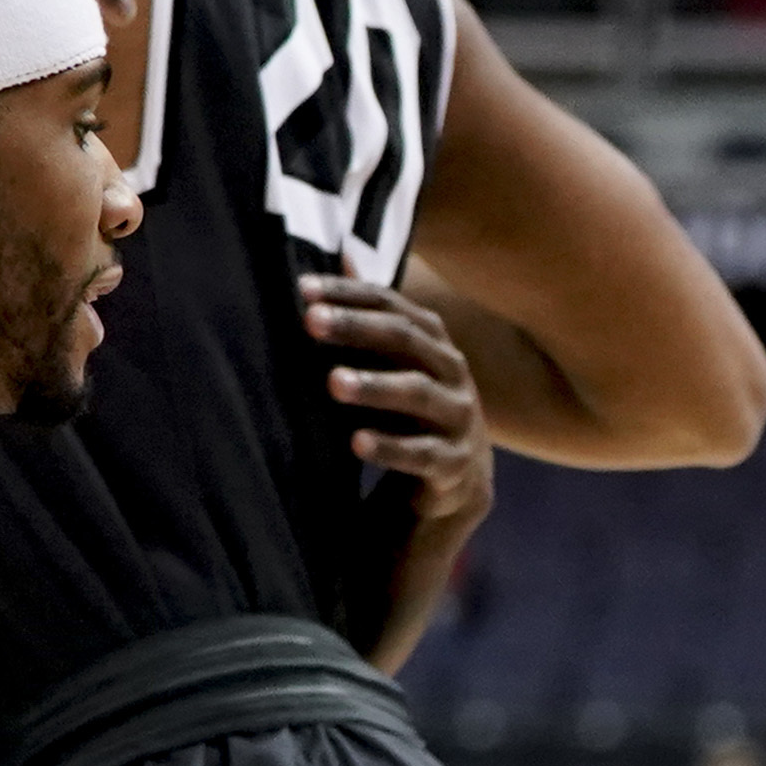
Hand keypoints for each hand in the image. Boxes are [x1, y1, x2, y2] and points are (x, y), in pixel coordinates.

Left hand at [308, 275, 495, 666]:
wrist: (437, 512)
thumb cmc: (399, 430)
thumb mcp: (383, 373)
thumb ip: (367, 323)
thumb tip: (342, 253)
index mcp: (438, 352)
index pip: (399, 309)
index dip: (354, 296)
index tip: (300, 291)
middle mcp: (458, 383)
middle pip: (415, 344)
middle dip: (360, 329)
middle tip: (308, 322)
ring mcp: (464, 430)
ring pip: (426, 398)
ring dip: (377, 387)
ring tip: (331, 383)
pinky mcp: (459, 478)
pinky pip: (428, 459)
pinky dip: (393, 448)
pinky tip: (356, 441)